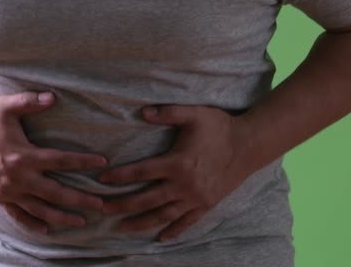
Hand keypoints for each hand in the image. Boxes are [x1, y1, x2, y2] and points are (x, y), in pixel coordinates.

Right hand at [0, 91, 107, 233]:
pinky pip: (18, 216)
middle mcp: (18, 178)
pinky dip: (33, 224)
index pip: (61, 160)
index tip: (102, 163)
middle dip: (80, 199)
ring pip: (40, 210)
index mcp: (23, 156)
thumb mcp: (4, 106)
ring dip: (62, 217)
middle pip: (56, 193)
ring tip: (81, 222)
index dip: (83, 162)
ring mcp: (9, 191)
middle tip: (102, 205)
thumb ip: (29, 102)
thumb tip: (53, 97)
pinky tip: (47, 230)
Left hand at [97, 104, 255, 240]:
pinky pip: (187, 222)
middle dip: (122, 205)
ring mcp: (195, 198)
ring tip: (121, 227)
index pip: (141, 171)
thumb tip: (142, 112)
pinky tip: (160, 237)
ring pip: (163, 215)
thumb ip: (168, 113)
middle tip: (102, 209)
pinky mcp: (206, 205)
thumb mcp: (194, 114)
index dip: (120, 176)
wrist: (249, 145)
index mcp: (177, 162)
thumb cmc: (220, 127)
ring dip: (141, 222)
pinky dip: (173, 231)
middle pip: (146, 199)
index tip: (102, 180)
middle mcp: (184, 184)